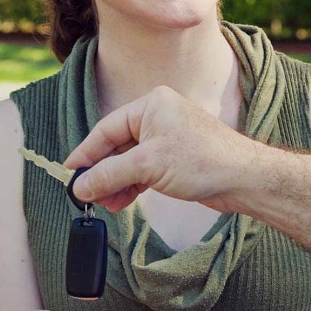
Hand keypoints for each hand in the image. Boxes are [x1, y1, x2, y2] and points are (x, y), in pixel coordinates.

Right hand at [64, 86, 254, 212]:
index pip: (106, 129)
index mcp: (151, 105)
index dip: (86, 153)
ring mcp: (167, 138)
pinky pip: (142, 171)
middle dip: (102, 173)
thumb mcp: (147, 166)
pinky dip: (130, 186)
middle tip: (87, 197)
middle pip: (116, 146)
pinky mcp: (174, 158)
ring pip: (128, 162)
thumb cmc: (201, 160)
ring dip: (115, 183)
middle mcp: (158, 117)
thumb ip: (109, 174)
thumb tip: (79, 186)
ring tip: (106, 205)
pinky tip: (121, 202)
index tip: (69, 174)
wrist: (241, 177)